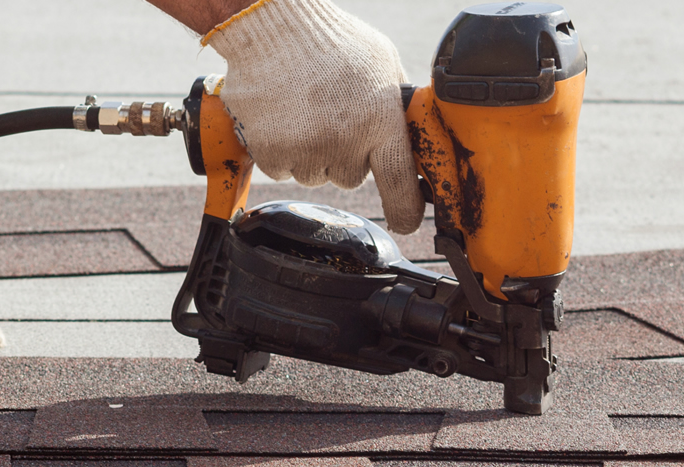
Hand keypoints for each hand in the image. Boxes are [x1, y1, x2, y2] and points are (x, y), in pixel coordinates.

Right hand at [205, 0, 424, 233]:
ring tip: (305, 110)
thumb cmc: (331, 40)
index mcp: (380, 121)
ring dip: (312, 152)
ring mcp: (305, 150)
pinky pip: (283, 170)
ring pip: (315, 174)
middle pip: (351, 178)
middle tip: (334, 116)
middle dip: (345, 155)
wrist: (271, 27)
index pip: (399, 183)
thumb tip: (412, 133)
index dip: (405, 209)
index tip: (406, 221)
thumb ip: (397, 103)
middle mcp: (344, 142)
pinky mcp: (271, 153)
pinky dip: (281, 150)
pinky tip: (283, 116)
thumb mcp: (383, 63)